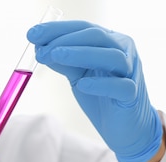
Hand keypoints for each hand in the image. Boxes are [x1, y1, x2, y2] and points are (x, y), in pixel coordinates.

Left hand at [27, 20, 162, 161]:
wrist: (125, 127)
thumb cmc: (103, 98)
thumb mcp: (79, 76)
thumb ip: (63, 62)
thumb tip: (40, 49)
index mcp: (110, 42)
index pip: (83, 29)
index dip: (58, 29)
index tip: (33, 34)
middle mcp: (123, 52)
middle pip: (96, 37)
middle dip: (65, 40)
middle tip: (41, 49)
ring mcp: (130, 72)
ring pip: (111, 56)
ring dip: (81, 53)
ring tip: (56, 56)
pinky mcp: (132, 95)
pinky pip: (119, 86)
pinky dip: (100, 84)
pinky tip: (82, 84)